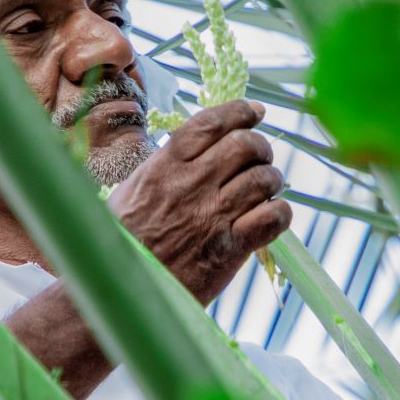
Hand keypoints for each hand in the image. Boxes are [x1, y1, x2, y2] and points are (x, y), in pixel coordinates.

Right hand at [108, 100, 290, 302]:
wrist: (121, 287)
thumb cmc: (123, 240)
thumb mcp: (133, 189)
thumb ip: (166, 164)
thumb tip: (197, 145)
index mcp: (165, 166)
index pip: (212, 122)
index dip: (240, 112)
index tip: (254, 112)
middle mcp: (192, 185)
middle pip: (245, 145)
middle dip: (260, 146)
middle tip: (259, 158)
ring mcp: (213, 216)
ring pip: (264, 179)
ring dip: (271, 180)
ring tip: (265, 188)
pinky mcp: (229, 249)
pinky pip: (273, 218)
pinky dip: (279, 213)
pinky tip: (269, 216)